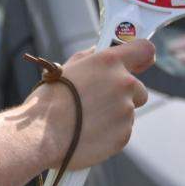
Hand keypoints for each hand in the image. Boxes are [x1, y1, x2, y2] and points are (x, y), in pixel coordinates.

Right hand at [38, 38, 153, 169]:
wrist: (41, 134)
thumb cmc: (48, 101)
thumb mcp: (65, 69)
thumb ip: (87, 59)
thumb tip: (95, 52)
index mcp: (109, 62)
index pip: (144, 50)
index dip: (143, 58)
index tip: (139, 65)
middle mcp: (123, 84)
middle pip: (139, 89)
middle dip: (125, 96)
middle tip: (99, 103)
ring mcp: (126, 111)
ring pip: (127, 113)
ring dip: (113, 116)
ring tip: (85, 122)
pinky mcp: (124, 135)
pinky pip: (121, 132)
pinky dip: (108, 134)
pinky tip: (87, 134)